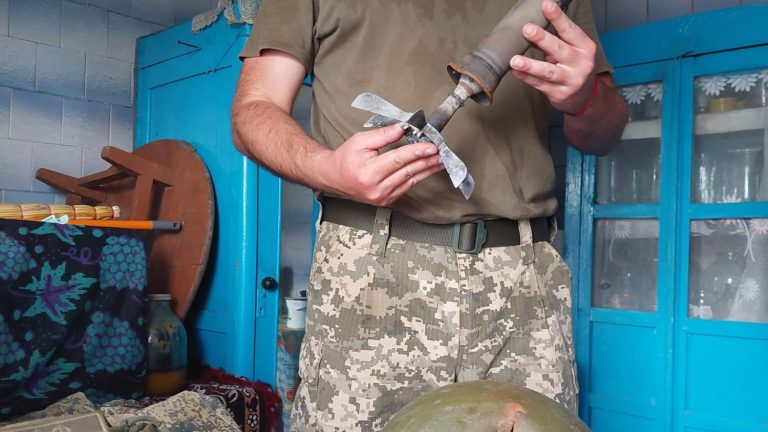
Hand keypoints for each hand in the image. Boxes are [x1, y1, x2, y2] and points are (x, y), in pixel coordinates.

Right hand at [320, 125, 444, 206]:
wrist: (333, 178)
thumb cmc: (346, 158)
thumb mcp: (361, 141)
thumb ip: (383, 135)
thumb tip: (403, 129)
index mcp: (369, 173)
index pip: (399, 160)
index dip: (417, 152)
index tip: (432, 146)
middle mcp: (377, 188)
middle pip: (408, 171)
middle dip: (427, 161)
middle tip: (442, 153)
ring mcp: (382, 197)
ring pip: (411, 181)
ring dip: (427, 170)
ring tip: (440, 161)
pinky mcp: (386, 201)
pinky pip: (406, 187)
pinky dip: (418, 177)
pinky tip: (427, 169)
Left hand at [508, 0, 596, 114]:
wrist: (583, 97)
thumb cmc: (574, 68)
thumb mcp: (570, 51)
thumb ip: (552, 41)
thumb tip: (532, 28)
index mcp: (585, 48)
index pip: (570, 30)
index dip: (558, 18)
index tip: (546, 5)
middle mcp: (580, 64)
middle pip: (560, 50)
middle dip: (542, 39)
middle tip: (527, 29)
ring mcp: (570, 80)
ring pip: (548, 72)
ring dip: (530, 65)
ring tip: (515, 60)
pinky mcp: (559, 94)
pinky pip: (539, 84)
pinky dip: (526, 78)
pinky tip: (515, 72)